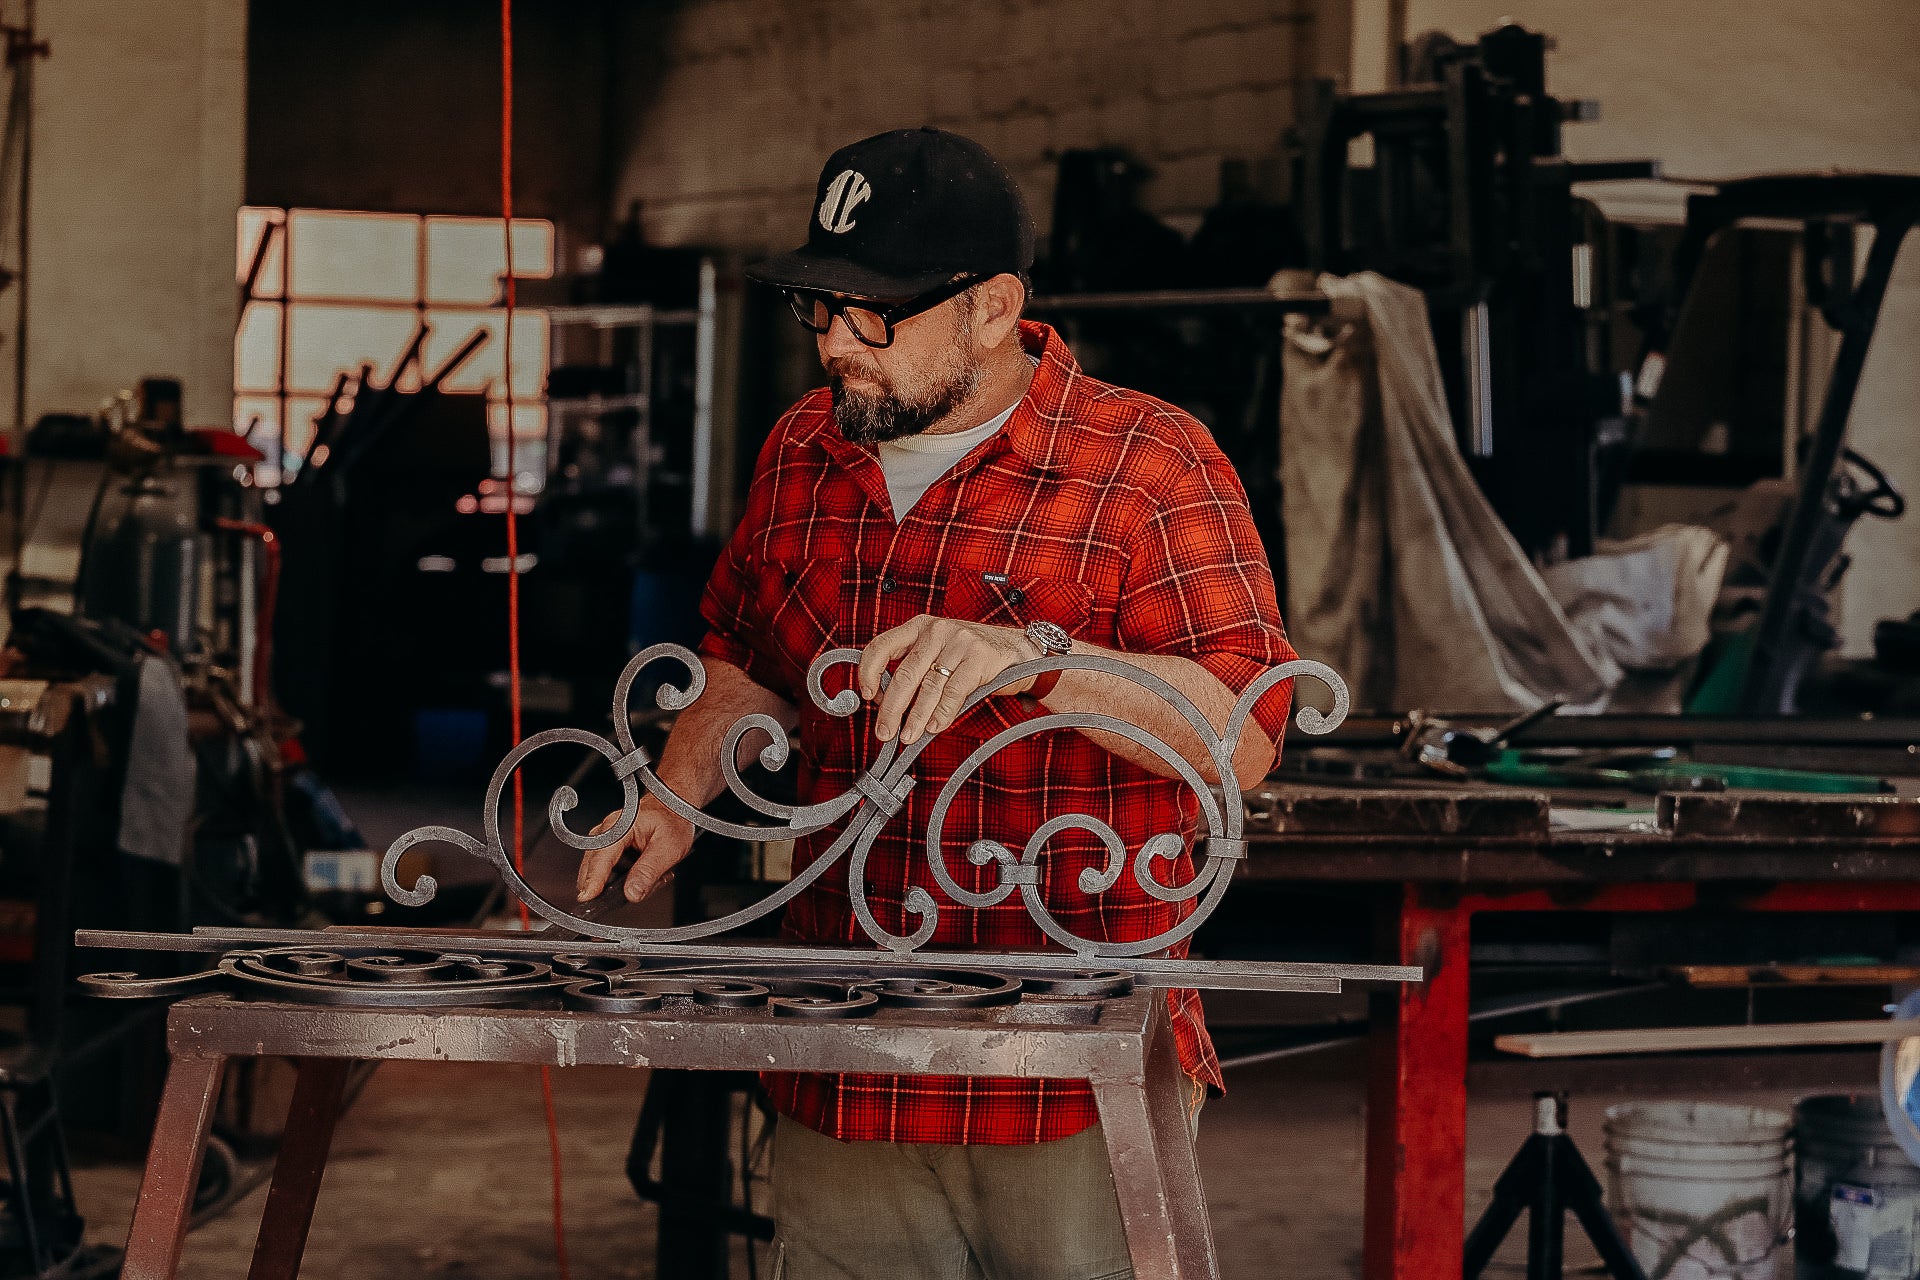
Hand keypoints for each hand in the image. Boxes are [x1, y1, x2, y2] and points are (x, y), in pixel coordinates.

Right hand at [575, 798, 696, 903]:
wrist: (674, 807)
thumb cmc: (673, 819)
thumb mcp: (668, 847)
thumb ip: (649, 871)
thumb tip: (631, 893)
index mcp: (618, 827)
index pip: (600, 858)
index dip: (593, 881)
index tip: (588, 898)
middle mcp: (606, 833)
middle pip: (596, 870)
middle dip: (619, 886)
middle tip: (648, 884)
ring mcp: (605, 842)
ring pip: (604, 876)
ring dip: (627, 882)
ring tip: (653, 874)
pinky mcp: (610, 851)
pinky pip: (611, 873)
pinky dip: (628, 878)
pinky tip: (646, 872)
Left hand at [857, 615, 1042, 744]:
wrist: (1018, 651)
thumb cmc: (972, 656)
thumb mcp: (939, 651)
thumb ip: (915, 668)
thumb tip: (887, 704)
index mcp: (919, 626)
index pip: (882, 646)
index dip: (868, 672)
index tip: (867, 696)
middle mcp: (936, 630)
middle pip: (905, 674)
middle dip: (891, 708)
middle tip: (885, 731)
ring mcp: (959, 642)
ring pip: (929, 686)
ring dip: (916, 717)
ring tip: (909, 735)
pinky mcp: (978, 657)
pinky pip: (954, 692)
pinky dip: (942, 713)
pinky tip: (934, 726)